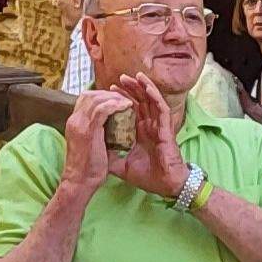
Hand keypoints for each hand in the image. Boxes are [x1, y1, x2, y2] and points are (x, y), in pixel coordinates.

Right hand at [56, 89, 124, 206]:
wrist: (79, 182)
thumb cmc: (88, 168)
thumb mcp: (93, 145)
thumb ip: (101, 133)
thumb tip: (117, 128)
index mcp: (74, 122)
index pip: (86, 99)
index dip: (102, 97)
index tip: (117, 101)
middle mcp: (74, 120)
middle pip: (90, 95)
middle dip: (109, 94)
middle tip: (124, 99)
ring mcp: (79, 124)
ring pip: (96, 98)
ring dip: (114, 97)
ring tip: (127, 102)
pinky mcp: (88, 130)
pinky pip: (102, 109)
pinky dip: (115, 104)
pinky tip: (126, 106)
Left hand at [109, 72, 187, 201]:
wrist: (165, 185)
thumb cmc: (149, 176)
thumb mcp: (123, 166)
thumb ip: (111, 158)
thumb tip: (95, 154)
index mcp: (140, 132)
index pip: (131, 110)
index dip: (121, 99)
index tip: (110, 90)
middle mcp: (150, 126)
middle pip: (141, 101)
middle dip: (131, 88)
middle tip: (120, 78)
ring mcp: (159, 125)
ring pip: (151, 100)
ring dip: (143, 87)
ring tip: (134, 76)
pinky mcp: (166, 128)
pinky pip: (161, 108)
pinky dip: (155, 96)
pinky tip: (147, 88)